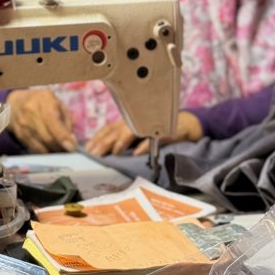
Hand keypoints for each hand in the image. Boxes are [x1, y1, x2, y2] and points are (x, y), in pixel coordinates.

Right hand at [7, 89, 76, 152]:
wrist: (17, 102)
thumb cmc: (44, 102)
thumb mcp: (59, 104)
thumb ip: (67, 121)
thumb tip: (71, 140)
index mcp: (45, 100)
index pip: (53, 122)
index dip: (63, 137)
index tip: (72, 147)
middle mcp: (31, 111)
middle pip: (47, 137)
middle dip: (60, 146)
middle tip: (68, 149)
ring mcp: (23, 124)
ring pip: (40, 145)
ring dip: (53, 150)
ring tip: (59, 148)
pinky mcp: (19, 134)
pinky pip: (33, 148)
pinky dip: (44, 151)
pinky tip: (49, 148)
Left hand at [85, 111, 203, 156]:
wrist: (186, 124)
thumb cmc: (159, 130)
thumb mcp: (139, 134)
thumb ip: (124, 140)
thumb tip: (106, 150)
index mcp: (129, 121)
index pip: (110, 128)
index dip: (98, 137)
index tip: (89, 148)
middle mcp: (138, 121)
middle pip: (117, 130)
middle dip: (105, 142)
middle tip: (95, 153)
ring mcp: (151, 125)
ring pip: (132, 131)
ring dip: (121, 142)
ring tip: (113, 152)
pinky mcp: (165, 131)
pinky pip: (153, 137)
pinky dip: (144, 145)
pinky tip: (136, 152)